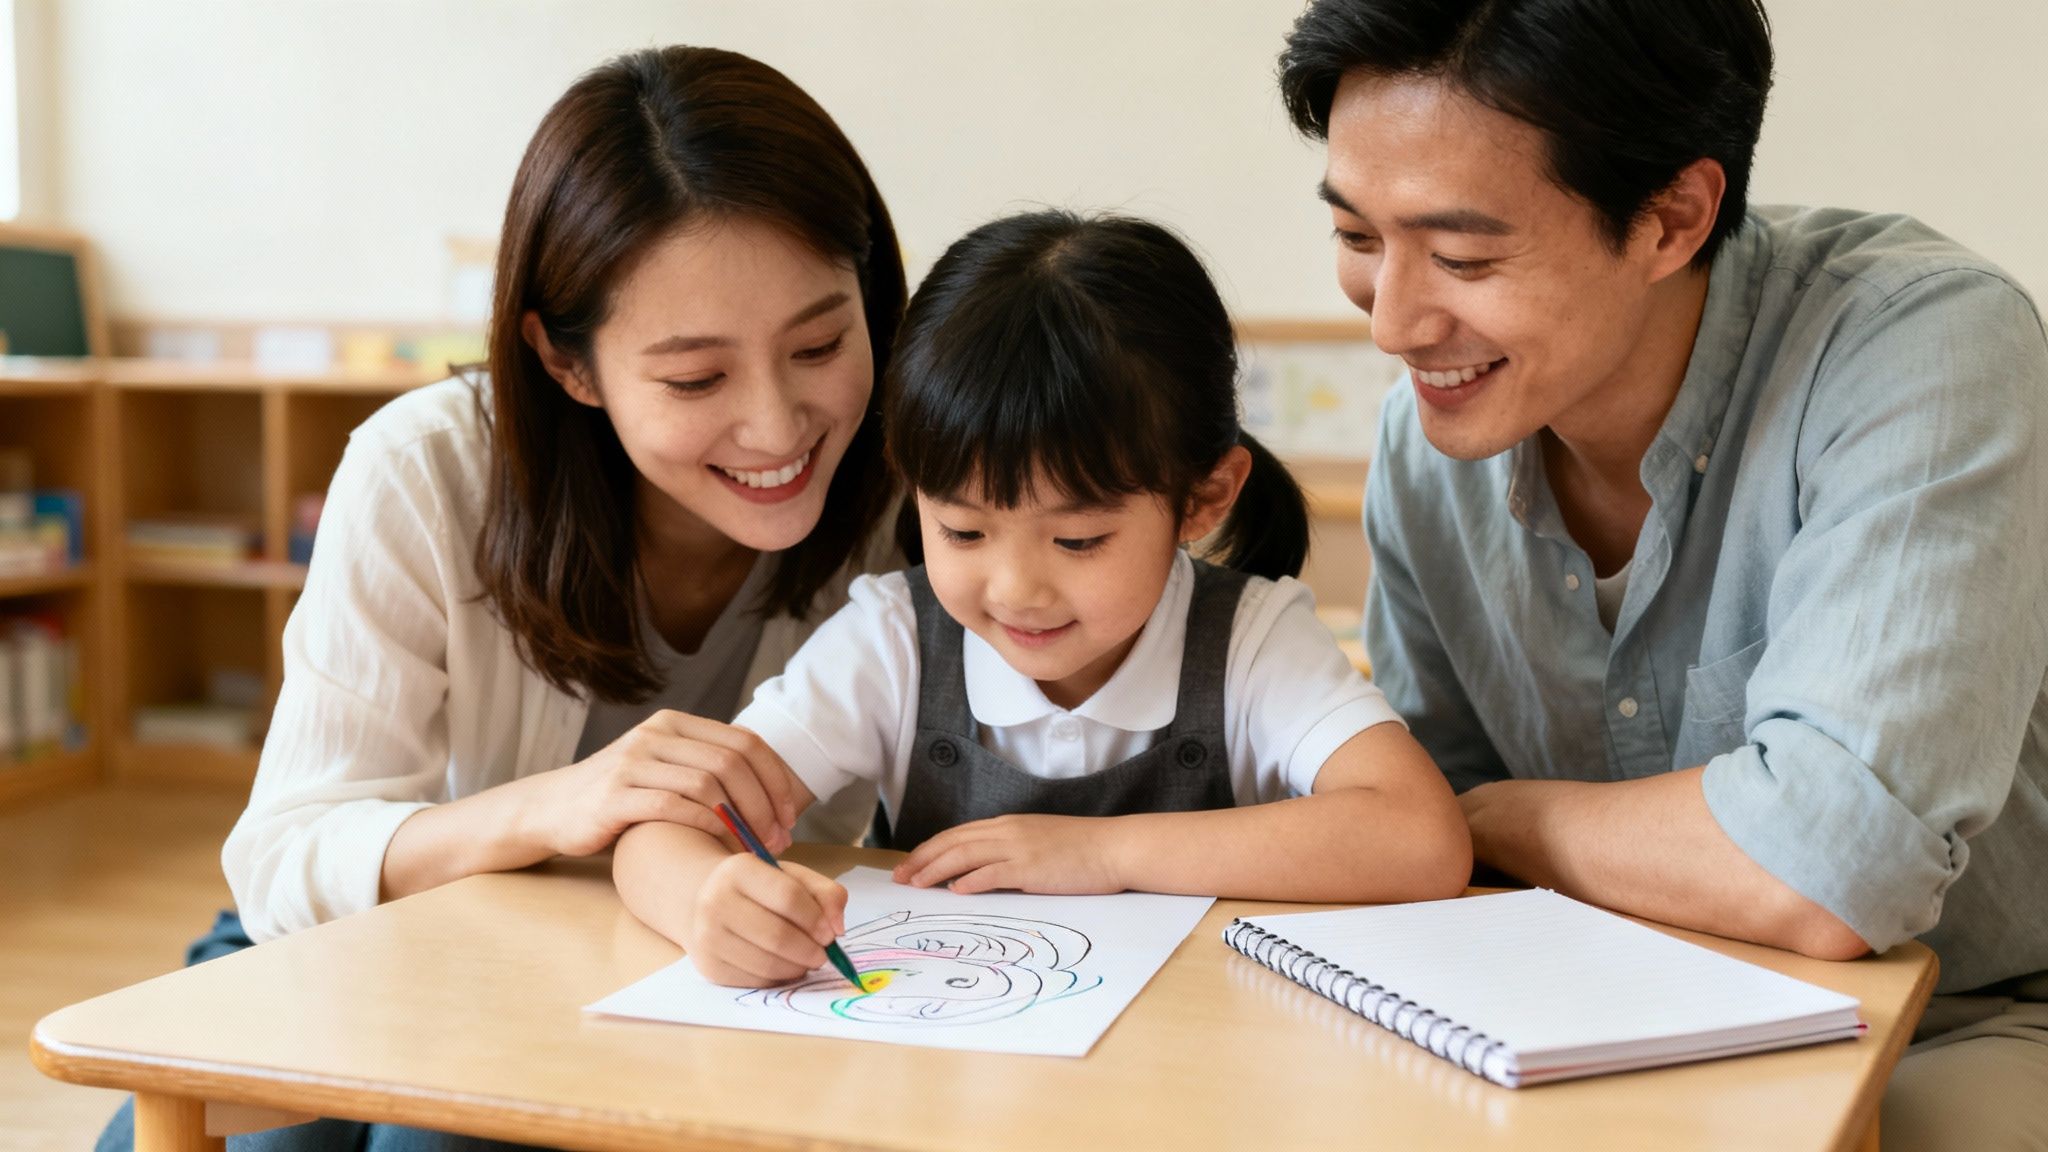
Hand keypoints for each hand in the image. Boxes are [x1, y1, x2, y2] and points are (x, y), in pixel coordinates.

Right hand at [521, 710, 797, 858]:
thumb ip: (708, 768)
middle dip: (764, 803)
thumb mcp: (665, 769)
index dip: (775, 778)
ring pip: (707, 782)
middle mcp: (656, 735)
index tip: (790, 814)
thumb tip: (773, 795)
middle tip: (778, 838)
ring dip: (741, 819)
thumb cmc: (622, 796)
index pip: (745, 741)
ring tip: (755, 848)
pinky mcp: (615, 795)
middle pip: (731, 761)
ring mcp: (634, 762)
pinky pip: (674, 805)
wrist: (554, 808)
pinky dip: (706, 825)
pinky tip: (721, 844)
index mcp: (676, 724)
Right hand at [684, 855, 847, 986]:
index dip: (816, 919)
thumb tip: (837, 927)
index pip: (788, 896)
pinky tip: (784, 966)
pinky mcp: (709, 966)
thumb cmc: (757, 888)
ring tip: (806, 960)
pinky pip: (755, 981)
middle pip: (778, 935)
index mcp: (739, 870)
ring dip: (797, 968)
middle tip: (824, 954)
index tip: (831, 933)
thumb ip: (825, 894)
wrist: (704, 901)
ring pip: (767, 964)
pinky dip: (778, 978)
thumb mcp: (791, 877)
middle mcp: (716, 902)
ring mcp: (708, 937)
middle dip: (810, 950)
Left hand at [892, 814, 1124, 893]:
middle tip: (898, 878)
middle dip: (921, 859)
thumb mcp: (1037, 843)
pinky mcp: (1032, 868)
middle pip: (953, 842)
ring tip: (916, 884)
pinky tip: (955, 891)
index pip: (957, 834)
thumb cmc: (1081, 850)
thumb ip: (1008, 853)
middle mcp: (1008, 832)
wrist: (1114, 848)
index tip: (908, 866)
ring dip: (936, 870)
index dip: (928, 850)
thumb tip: (977, 874)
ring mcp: (1019, 848)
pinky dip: (970, 881)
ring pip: (965, 855)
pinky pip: (993, 873)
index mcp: (1008, 825)